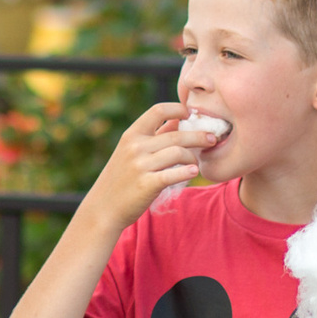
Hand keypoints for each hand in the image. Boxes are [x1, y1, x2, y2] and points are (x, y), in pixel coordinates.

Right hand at [84, 103, 218, 225]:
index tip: (191, 116)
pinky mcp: (147, 184)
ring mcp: (140, 166)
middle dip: (199, 136)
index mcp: (131, 135)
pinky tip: (193, 172)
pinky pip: (175, 173)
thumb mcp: (130, 151)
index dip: (178, 109)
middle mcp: (135, 147)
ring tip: (195, 163)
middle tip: (213, 139)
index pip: (159, 110)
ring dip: (192, 157)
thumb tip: (179, 120)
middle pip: (176, 134)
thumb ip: (154, 136)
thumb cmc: (122, 178)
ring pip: (179, 152)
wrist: (104, 208)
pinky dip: (188, 172)